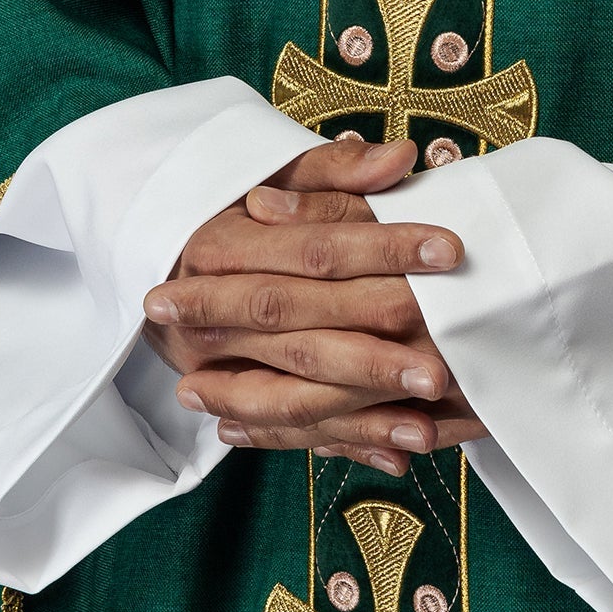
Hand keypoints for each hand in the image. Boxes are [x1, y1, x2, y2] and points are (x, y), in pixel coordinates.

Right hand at [141, 134, 485, 478]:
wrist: (164, 270)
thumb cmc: (239, 215)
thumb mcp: (277, 177)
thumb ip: (337, 170)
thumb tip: (399, 159)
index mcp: (225, 244)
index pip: (315, 249)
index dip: (382, 248)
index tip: (447, 250)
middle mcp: (215, 311)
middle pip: (303, 329)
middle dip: (374, 350)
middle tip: (441, 364)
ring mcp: (218, 365)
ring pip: (294, 393)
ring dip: (362, 411)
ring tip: (428, 419)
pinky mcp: (233, 400)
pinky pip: (292, 432)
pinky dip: (347, 444)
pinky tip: (401, 452)